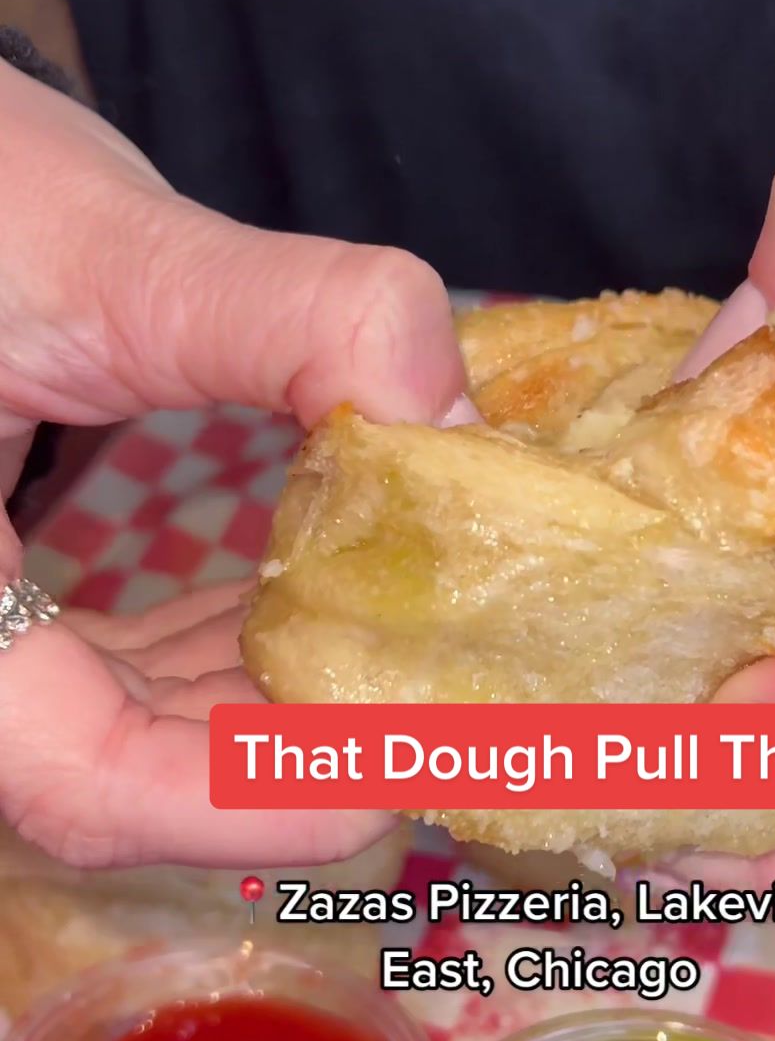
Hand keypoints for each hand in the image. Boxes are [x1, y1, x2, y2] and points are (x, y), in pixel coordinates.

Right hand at [0, 58, 469, 868]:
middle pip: (124, 777)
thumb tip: (459, 422)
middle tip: (463, 703)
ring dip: (276, 703)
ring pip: (127, 736)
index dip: (259, 798)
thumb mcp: (99, 243)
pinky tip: (325, 603)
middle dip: (300, 750)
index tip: (410, 755)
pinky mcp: (1, 600)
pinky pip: (117, 673)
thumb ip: (292, 317)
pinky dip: (230, 651)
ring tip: (423, 653)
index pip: (86, 782)